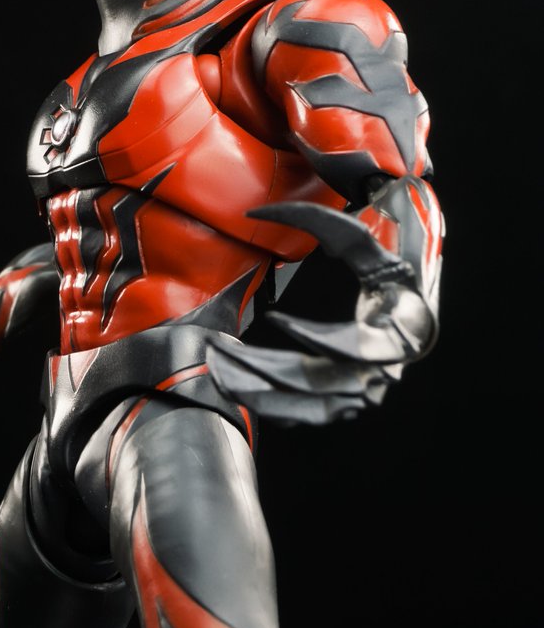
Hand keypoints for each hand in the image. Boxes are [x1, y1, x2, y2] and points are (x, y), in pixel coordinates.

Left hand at [207, 202, 437, 424]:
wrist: (409, 308)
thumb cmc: (383, 267)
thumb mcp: (358, 237)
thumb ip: (312, 219)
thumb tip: (253, 212)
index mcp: (396, 331)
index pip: (356, 347)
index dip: (315, 338)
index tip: (275, 318)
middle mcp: (381, 372)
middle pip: (317, 383)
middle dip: (262, 369)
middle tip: (220, 350)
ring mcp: (362, 393)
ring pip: (305, 408)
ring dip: (256, 392)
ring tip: (218, 370)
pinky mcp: (344, 403)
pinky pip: (303, 416)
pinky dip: (267, 405)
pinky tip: (236, 387)